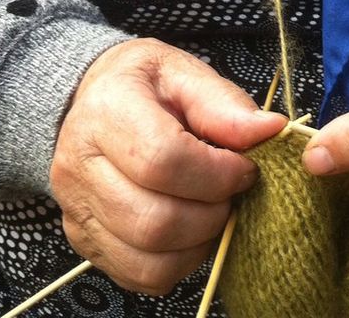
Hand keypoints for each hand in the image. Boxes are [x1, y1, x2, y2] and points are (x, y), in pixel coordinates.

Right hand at [49, 39, 285, 294]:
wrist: (95, 98)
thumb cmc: (145, 85)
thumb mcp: (184, 74)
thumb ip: (225, 105)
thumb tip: (271, 130)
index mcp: (106, 110)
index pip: (162, 160)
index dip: (217, 174)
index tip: (245, 167)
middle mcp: (80, 163)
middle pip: (154, 219)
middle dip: (211, 214)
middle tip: (231, 192)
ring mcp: (76, 207)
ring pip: (147, 256)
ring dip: (197, 243)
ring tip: (212, 209)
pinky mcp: (83, 239)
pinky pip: (137, 275)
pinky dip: (176, 263)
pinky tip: (189, 230)